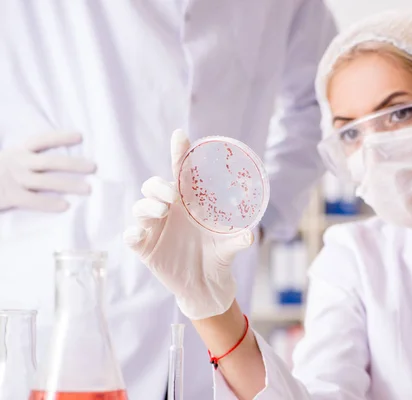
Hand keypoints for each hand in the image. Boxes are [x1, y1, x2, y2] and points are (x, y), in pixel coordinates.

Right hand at [0, 132, 95, 211]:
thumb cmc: (1, 175)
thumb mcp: (12, 160)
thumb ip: (32, 159)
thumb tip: (63, 163)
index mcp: (17, 150)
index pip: (41, 140)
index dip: (60, 137)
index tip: (80, 136)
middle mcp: (15, 162)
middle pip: (48, 162)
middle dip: (72, 164)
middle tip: (93, 167)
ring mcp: (12, 179)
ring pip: (44, 181)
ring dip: (67, 184)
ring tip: (88, 189)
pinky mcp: (8, 197)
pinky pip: (31, 200)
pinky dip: (48, 203)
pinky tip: (65, 205)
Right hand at [123, 129, 253, 319]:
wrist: (206, 285)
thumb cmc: (217, 256)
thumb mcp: (229, 246)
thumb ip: (237, 240)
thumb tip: (250, 235)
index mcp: (189, 202)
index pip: (180, 172)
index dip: (179, 153)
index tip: (180, 135)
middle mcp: (170, 210)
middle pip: (154, 186)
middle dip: (158, 185)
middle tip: (172, 194)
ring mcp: (155, 228)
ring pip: (141, 207)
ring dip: (147, 205)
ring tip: (163, 211)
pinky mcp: (145, 247)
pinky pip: (131, 236)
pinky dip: (132, 232)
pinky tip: (138, 233)